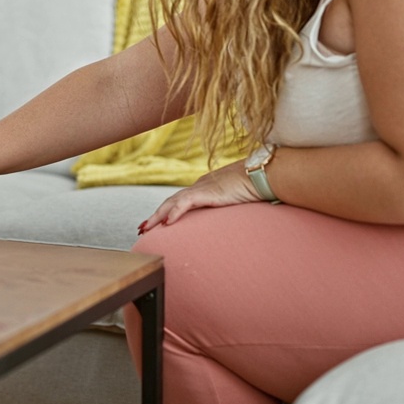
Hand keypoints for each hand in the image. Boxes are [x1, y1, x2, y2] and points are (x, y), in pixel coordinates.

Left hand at [138, 161, 262, 233]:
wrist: (262, 174)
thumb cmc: (254, 186)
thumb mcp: (236, 199)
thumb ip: (228, 205)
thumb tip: (230, 222)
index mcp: (205, 188)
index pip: (179, 200)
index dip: (166, 211)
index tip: (156, 222)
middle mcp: (200, 187)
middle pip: (171, 201)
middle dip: (155, 215)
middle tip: (142, 228)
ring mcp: (202, 188)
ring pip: (172, 202)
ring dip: (158, 216)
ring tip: (146, 228)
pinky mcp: (207, 192)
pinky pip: (185, 203)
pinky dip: (174, 213)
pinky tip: (167, 223)